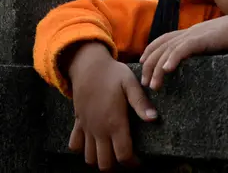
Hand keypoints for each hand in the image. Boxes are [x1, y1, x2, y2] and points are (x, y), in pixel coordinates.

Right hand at [67, 43, 157, 170]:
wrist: (88, 65)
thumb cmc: (112, 73)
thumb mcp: (130, 83)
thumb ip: (141, 103)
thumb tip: (153, 119)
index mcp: (114, 122)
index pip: (123, 155)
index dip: (133, 163)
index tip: (139, 160)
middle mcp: (99, 129)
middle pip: (105, 164)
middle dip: (116, 165)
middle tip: (125, 157)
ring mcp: (87, 127)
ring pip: (89, 158)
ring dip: (100, 159)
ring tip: (111, 151)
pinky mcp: (78, 122)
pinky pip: (74, 145)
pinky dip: (82, 149)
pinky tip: (93, 143)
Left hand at [140, 12, 227, 90]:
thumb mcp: (215, 44)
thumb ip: (204, 50)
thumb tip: (200, 64)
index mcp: (191, 32)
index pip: (164, 40)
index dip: (151, 51)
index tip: (143, 64)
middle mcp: (189, 32)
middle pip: (161, 46)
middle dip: (149, 64)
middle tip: (145, 82)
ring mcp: (195, 34)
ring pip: (168, 50)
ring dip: (158, 68)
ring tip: (153, 85)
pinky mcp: (203, 38)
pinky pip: (183, 48)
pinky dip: (172, 59)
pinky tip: (166, 70)